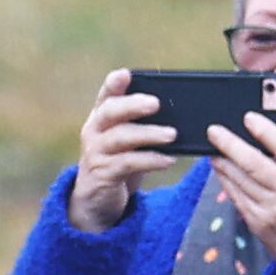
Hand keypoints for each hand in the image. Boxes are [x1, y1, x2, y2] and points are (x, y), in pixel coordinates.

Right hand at [68, 70, 174, 232]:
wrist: (96, 200)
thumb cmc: (118, 162)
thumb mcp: (127, 140)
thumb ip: (143, 124)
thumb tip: (182, 111)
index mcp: (101, 118)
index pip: (105, 95)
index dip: (114, 84)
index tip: (126, 74)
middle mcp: (94, 131)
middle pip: (110, 112)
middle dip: (132, 105)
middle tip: (156, 103)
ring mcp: (96, 153)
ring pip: (120, 137)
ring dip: (148, 134)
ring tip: (172, 134)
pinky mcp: (103, 174)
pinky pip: (128, 163)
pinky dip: (150, 160)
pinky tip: (167, 160)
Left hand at [206, 110, 275, 274]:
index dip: (265, 131)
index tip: (248, 118)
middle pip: (255, 163)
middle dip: (230, 144)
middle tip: (214, 130)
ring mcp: (272, 210)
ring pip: (240, 179)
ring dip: (223, 160)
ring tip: (213, 147)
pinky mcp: (257, 222)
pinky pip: (236, 195)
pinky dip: (225, 178)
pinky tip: (219, 167)